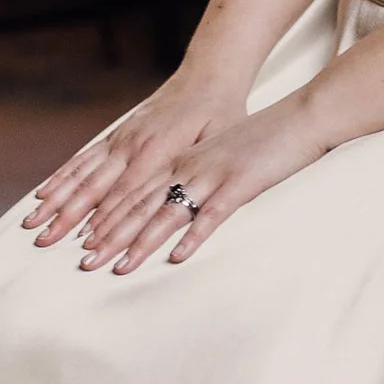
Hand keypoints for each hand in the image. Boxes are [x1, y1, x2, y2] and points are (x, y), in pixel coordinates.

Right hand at [26, 66, 244, 253]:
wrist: (207, 78)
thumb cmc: (219, 114)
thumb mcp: (219, 142)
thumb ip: (198, 169)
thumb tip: (187, 200)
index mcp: (157, 151)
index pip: (126, 195)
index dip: (105, 221)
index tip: (87, 245)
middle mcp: (130, 145)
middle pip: (93, 189)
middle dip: (67, 218)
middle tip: (45, 243)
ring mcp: (119, 140)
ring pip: (81, 175)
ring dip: (56, 202)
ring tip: (33, 224)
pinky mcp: (115, 136)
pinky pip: (83, 160)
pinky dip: (61, 178)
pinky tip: (43, 194)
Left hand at [68, 94, 333, 273]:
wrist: (299, 116)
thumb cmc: (263, 138)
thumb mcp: (220, 154)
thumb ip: (198, 175)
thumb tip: (182, 202)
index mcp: (182, 161)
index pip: (134, 192)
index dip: (107, 218)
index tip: (84, 242)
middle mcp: (188, 167)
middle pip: (140, 205)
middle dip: (110, 236)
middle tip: (85, 261)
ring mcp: (212, 175)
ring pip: (166, 212)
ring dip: (140, 242)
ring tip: (119, 266)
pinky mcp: (239, 184)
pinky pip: (211, 215)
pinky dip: (193, 236)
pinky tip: (178, 257)